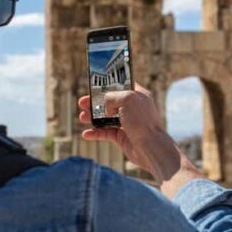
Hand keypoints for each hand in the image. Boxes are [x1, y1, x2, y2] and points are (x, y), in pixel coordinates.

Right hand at [78, 83, 202, 193]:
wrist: (150, 147)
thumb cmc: (142, 121)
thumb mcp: (127, 99)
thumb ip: (112, 97)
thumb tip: (105, 105)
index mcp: (137, 95)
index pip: (121, 85)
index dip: (108, 84)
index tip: (95, 85)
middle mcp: (133, 108)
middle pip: (109, 102)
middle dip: (94, 102)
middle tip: (82, 102)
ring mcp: (127, 123)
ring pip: (105, 118)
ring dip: (92, 117)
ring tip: (82, 117)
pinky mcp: (123, 137)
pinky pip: (106, 133)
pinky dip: (95, 133)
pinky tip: (86, 134)